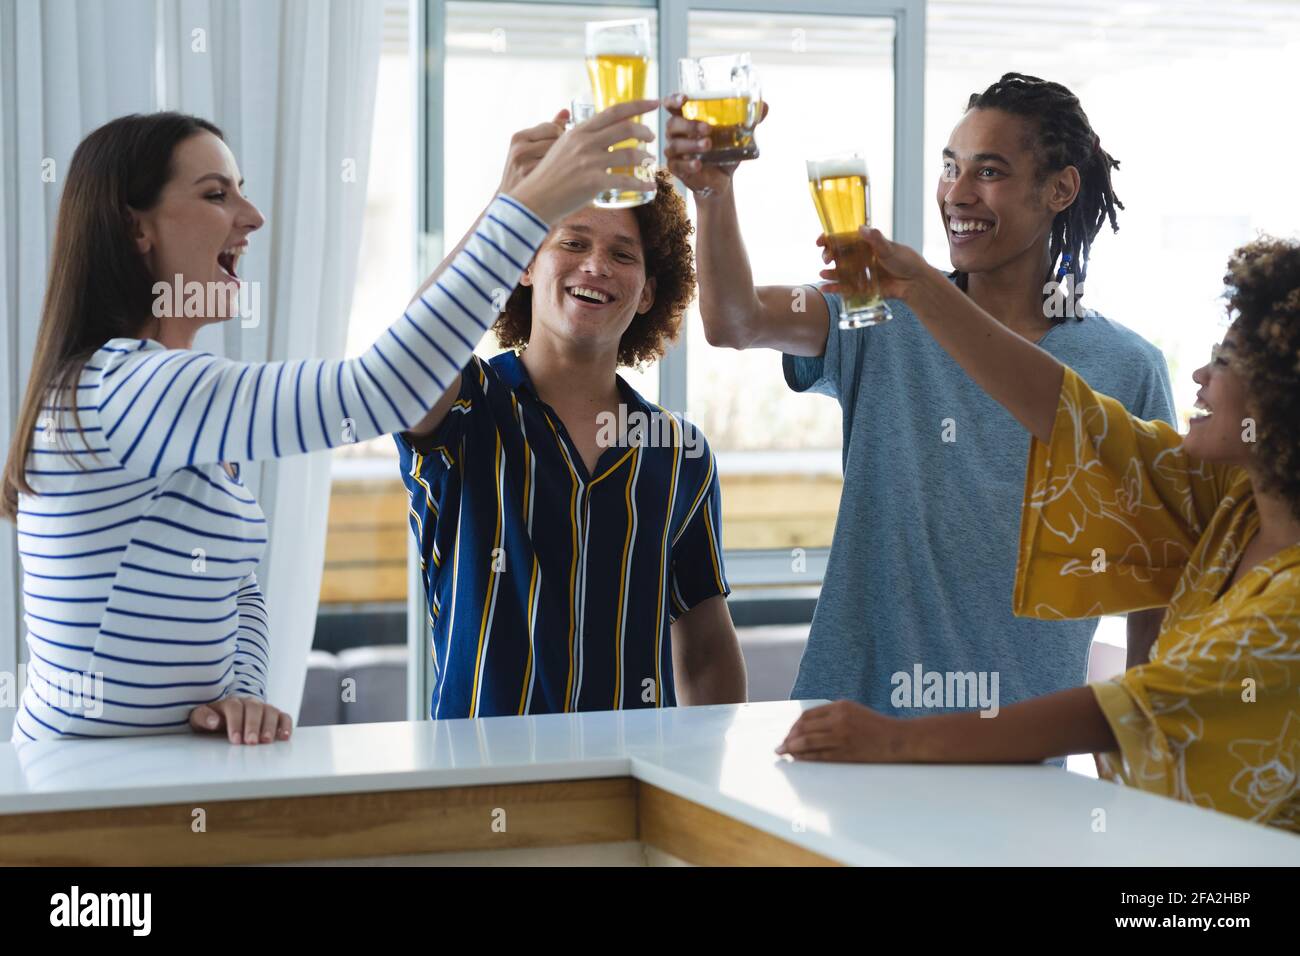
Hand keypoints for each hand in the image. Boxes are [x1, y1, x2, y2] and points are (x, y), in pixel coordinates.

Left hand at [189, 695, 292, 744]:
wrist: (223, 716)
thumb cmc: (212, 719)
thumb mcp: (200, 719)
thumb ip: (203, 717)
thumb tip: (213, 721)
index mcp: (230, 702)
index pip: (234, 708)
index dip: (235, 723)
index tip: (235, 739)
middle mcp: (249, 702)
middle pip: (254, 709)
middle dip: (253, 726)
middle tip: (251, 742)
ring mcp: (263, 708)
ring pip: (270, 711)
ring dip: (270, 726)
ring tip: (266, 741)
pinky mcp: (274, 716)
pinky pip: (283, 717)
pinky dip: (286, 725)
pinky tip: (284, 736)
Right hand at [497, 110, 568, 195]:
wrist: (515, 208)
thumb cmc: (526, 176)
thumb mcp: (530, 150)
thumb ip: (547, 131)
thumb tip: (565, 112)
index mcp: (518, 137)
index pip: (553, 128)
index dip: (559, 140)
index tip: (553, 152)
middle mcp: (520, 149)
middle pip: (559, 141)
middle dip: (563, 152)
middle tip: (553, 166)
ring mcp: (527, 166)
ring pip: (563, 156)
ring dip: (566, 165)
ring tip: (553, 175)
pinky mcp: (536, 182)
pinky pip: (565, 172)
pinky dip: (566, 178)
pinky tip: (558, 184)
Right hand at [509, 98, 659, 224]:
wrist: (535, 199)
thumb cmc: (548, 175)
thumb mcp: (560, 146)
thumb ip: (574, 134)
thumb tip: (573, 119)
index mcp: (579, 131)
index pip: (614, 111)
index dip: (637, 105)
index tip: (653, 103)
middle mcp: (586, 142)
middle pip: (626, 129)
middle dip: (645, 132)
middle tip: (652, 138)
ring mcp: (590, 162)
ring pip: (630, 154)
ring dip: (646, 157)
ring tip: (651, 161)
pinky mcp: (593, 182)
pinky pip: (625, 181)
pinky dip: (641, 183)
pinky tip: (649, 186)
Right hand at [663, 93, 768, 199]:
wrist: (722, 178)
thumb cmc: (723, 150)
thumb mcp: (737, 134)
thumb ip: (748, 120)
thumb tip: (764, 106)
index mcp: (686, 118)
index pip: (672, 104)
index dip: (674, 100)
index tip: (685, 99)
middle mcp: (676, 133)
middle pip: (673, 124)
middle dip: (689, 125)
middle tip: (708, 129)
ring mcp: (673, 151)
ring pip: (675, 145)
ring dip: (691, 144)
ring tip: (708, 145)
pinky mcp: (676, 168)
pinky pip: (677, 165)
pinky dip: (688, 165)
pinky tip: (698, 164)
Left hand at [775, 700, 907, 761]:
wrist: (899, 739)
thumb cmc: (877, 726)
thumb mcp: (854, 711)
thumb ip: (833, 715)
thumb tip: (807, 727)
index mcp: (840, 706)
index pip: (807, 716)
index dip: (793, 726)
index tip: (787, 734)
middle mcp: (839, 719)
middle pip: (804, 728)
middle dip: (789, 738)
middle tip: (780, 747)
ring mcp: (843, 736)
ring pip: (808, 742)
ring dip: (793, 748)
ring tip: (785, 754)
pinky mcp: (847, 753)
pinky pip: (820, 756)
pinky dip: (806, 758)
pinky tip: (800, 760)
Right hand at [817, 226, 937, 303]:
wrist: (915, 283)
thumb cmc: (906, 261)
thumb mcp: (890, 248)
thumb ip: (875, 239)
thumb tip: (861, 228)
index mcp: (866, 244)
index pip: (843, 238)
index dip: (830, 238)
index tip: (821, 240)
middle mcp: (860, 257)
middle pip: (838, 255)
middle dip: (828, 255)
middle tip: (826, 258)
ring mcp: (860, 272)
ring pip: (840, 271)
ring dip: (830, 272)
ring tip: (823, 273)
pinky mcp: (862, 287)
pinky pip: (845, 287)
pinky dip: (834, 288)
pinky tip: (825, 288)